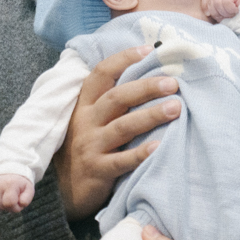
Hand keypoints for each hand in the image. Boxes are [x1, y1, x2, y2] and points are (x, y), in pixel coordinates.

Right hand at [0, 174, 32, 212]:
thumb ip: (27, 199)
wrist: (8, 170)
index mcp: (10, 184)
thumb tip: (21, 205)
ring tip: (4, 198)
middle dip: (8, 206)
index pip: (9, 203)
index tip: (18, 202)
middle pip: (1, 206)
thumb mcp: (28, 189)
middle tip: (11, 198)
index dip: (15, 207)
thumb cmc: (19, 183)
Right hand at [53, 46, 181, 220]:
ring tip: (176, 108)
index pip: (101, 74)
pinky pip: (121, 161)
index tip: (148, 50)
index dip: (123, 59)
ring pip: (122, 126)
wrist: (64, 190)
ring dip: (150, 115)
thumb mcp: (89, 120)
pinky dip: (140, 154)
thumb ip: (110, 100)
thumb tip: (147, 73)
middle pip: (116, 98)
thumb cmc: (86, 147)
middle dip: (146, 87)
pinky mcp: (98, 170)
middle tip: (172, 83)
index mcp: (84, 105)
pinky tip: (159, 147)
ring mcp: (90, 146)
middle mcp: (86, 122)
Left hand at [203, 0, 239, 21]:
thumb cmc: (232, 18)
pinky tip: (236, 10)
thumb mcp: (219, 16)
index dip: (208, 8)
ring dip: (225, 12)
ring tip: (232, 14)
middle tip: (226, 16)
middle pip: (211, 0)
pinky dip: (231, 9)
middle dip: (218, 12)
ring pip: (218, 1)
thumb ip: (211, 11)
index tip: (216, 15)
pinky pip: (227, 1)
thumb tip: (206, 12)